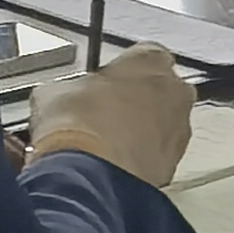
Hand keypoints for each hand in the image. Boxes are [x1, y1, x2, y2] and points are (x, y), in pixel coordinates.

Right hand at [27, 44, 195, 187]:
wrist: (90, 176)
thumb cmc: (80, 126)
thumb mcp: (55, 92)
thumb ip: (69, 87)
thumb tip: (58, 97)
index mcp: (150, 59)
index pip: (140, 55)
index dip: (116, 72)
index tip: (99, 84)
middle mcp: (175, 91)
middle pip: (157, 90)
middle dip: (133, 101)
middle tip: (101, 115)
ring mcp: (178, 129)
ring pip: (161, 125)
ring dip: (138, 132)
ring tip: (102, 144)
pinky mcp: (173, 163)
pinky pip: (156, 155)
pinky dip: (138, 158)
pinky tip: (110, 165)